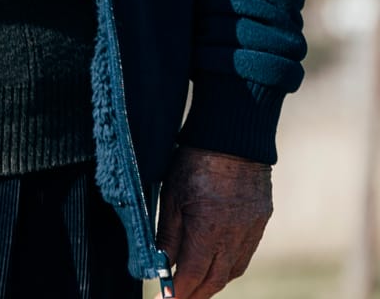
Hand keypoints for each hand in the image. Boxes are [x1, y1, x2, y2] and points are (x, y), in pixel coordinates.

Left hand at [155, 146, 271, 298]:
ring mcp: (252, 230)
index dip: (180, 291)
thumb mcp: (171, 196)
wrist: (232, 139)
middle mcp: (235, 236)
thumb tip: (161, 263)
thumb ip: (167, 234)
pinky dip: (229, 264)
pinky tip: (216, 263)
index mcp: (209, 230)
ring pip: (233, 269)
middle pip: (217, 279)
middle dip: (197, 293)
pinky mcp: (260, 221)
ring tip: (195, 285)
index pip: (194, 274)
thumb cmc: (195, 162)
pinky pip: (245, 253)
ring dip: (214, 281)